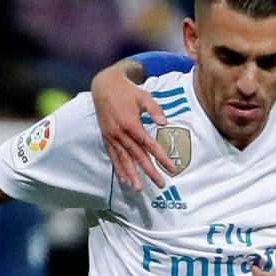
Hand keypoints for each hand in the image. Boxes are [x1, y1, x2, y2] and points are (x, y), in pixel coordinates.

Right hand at [92, 67, 175, 190]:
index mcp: (131, 124)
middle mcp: (121, 133)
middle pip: (138, 156)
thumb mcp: (143, 96)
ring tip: (139, 188)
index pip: (149, 145)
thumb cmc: (127, 91)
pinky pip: (113, 156)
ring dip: (132, 175)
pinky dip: (118, 168)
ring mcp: (112, 137)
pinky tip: (123, 179)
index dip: (161, 157)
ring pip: (124, 159)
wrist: (103, 86)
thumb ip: (154, 110)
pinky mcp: (106, 137)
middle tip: (160, 184)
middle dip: (149, 171)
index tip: (171, 168)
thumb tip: (164, 123)